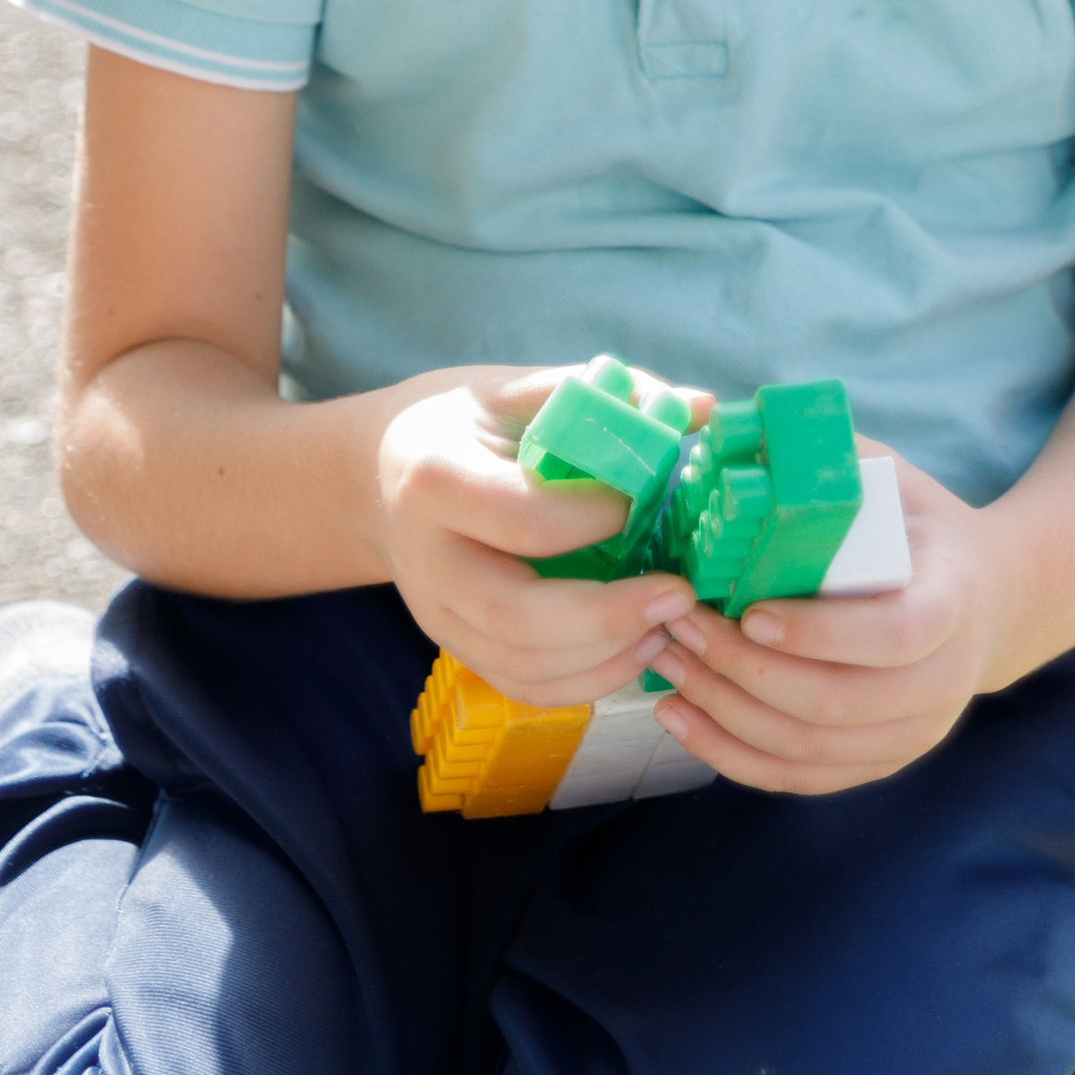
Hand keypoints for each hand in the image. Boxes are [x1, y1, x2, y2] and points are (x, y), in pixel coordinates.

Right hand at [377, 372, 698, 705]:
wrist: (374, 476)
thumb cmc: (455, 425)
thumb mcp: (511, 390)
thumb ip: (601, 396)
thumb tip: (700, 407)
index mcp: (435, 478)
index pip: (522, 518)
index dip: (594, 519)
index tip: (644, 500)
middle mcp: (426, 557)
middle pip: (514, 612)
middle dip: (607, 614)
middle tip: (677, 594)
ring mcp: (434, 612)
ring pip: (520, 663)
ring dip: (605, 655)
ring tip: (667, 624)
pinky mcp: (452, 646)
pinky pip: (520, 685)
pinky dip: (585, 681)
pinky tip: (634, 649)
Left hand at [639, 447, 993, 794]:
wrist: (984, 598)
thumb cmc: (915, 525)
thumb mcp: (884, 476)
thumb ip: (812, 453)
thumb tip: (707, 412)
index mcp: (953, 606)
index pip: (893, 639)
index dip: (818, 634)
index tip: (750, 609)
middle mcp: (942, 686)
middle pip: (835, 703)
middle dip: (743, 668)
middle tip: (678, 623)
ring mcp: (910, 735)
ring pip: (807, 748)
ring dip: (724, 709)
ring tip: (665, 661)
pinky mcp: (876, 763)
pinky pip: (797, 777)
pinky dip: (731, 754)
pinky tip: (679, 715)